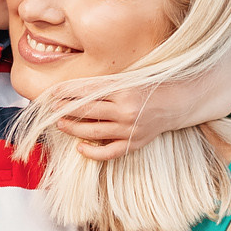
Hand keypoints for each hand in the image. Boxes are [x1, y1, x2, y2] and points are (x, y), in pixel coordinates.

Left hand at [50, 47, 230, 161]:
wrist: (179, 101)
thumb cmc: (151, 85)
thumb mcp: (129, 77)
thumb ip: (104, 84)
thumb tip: (75, 89)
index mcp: (124, 89)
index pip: (86, 92)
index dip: (66, 93)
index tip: (52, 93)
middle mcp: (126, 110)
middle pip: (85, 112)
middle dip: (65, 110)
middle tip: (51, 108)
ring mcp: (130, 129)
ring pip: (92, 132)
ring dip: (73, 129)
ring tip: (61, 124)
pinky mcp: (135, 143)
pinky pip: (109, 152)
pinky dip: (92, 152)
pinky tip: (80, 147)